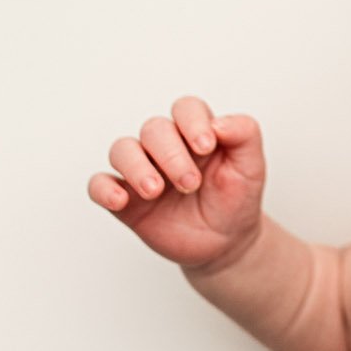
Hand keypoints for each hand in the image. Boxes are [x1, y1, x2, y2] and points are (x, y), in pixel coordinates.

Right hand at [87, 95, 266, 269]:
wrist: (226, 242)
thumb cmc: (237, 198)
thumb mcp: (252, 166)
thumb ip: (244, 134)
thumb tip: (218, 122)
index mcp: (196, 132)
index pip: (186, 108)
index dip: (192, 122)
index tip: (206, 148)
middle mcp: (166, 147)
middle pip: (153, 129)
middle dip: (171, 154)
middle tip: (190, 184)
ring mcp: (142, 171)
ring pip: (122, 150)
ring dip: (136, 166)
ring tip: (154, 191)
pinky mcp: (126, 200)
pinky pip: (99, 184)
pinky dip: (103, 188)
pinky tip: (119, 200)